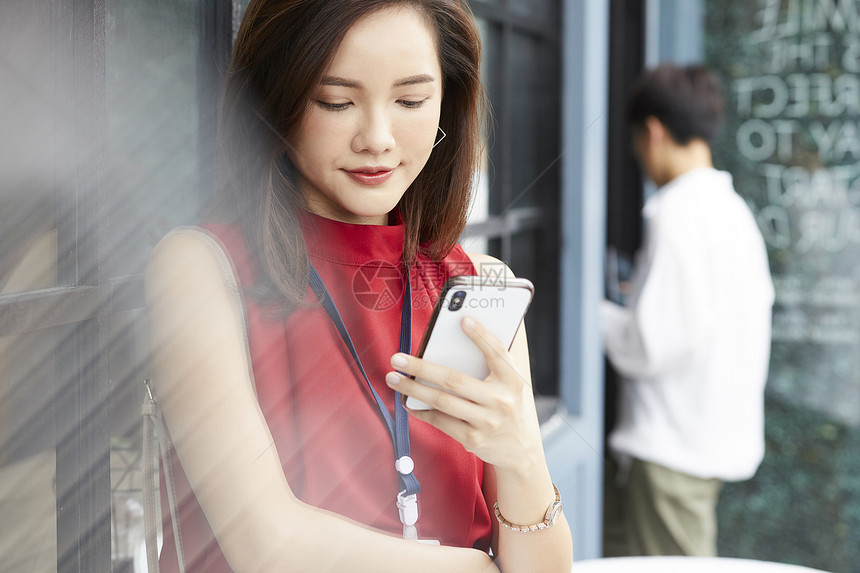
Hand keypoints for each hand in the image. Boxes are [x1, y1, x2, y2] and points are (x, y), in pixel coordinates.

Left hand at [385, 317, 543, 472]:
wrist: (520, 448)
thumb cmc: (508, 404)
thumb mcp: (509, 381)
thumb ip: (492, 360)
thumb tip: (461, 332)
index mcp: (512, 380)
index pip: (496, 352)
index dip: (480, 335)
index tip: (462, 320)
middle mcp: (500, 400)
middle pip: (454, 380)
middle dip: (421, 367)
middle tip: (397, 358)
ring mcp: (486, 422)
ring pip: (442, 401)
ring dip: (413, 388)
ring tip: (394, 378)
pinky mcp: (473, 439)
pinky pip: (440, 421)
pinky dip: (421, 411)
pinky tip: (408, 402)